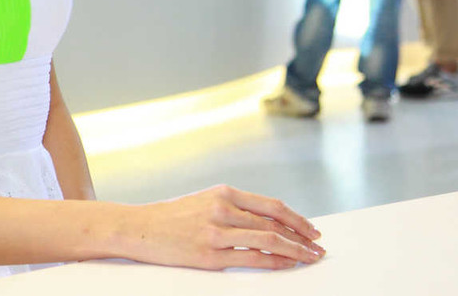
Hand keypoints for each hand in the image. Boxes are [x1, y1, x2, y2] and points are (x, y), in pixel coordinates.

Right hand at [122, 185, 324, 269]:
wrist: (139, 228)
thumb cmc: (172, 217)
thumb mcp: (204, 202)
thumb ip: (233, 208)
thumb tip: (268, 223)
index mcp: (224, 193)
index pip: (271, 206)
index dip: (297, 219)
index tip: (312, 230)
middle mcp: (222, 208)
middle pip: (275, 223)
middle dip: (302, 237)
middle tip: (318, 247)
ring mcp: (216, 232)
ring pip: (268, 240)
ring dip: (295, 250)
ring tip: (310, 258)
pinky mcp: (210, 255)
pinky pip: (252, 259)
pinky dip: (275, 262)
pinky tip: (287, 265)